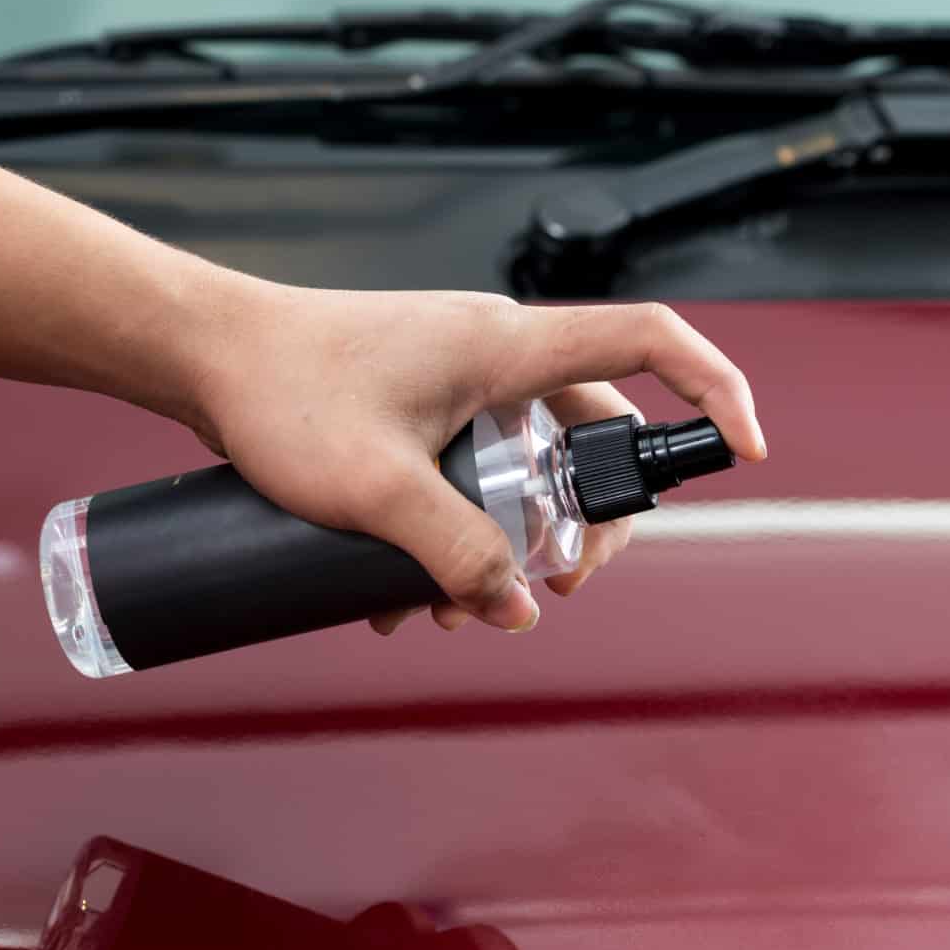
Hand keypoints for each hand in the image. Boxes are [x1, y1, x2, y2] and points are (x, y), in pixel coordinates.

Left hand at [173, 281, 766, 633]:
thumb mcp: (376, 492)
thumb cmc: (282, 394)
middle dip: (591, 519)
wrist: (203, 356)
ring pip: (526, 462)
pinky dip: (462, 526)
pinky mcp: (420, 403)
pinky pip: (473, 467)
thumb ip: (454, 552)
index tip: (747, 449)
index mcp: (507, 346)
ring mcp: (457, 377)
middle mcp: (495, 353)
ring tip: (462, 608)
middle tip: (560, 586)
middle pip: (594, 430)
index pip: (650, 341)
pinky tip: (410, 591)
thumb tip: (511, 607)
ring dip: (512, 538)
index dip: (714, 390)